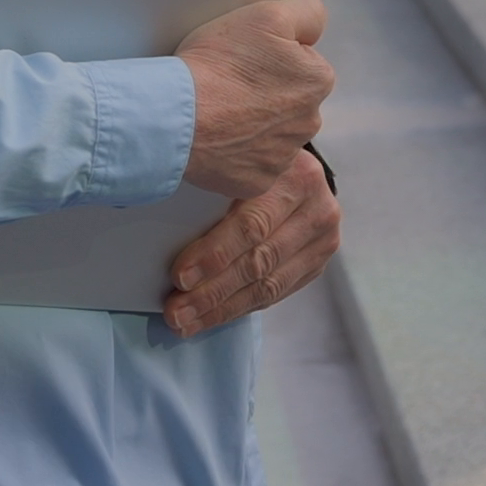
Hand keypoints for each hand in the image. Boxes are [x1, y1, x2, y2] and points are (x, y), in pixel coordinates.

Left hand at [166, 146, 338, 337]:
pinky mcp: (318, 261)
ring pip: (269, 285)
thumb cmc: (251, 163)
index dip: (214, 255)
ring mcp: (323, 238)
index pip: (251, 225)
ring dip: (223, 308)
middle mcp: (318, 208)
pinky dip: (240, 307)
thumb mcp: (237, 163)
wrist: (293, 166)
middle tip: (176, 311)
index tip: (179, 277)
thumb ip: (213, 187)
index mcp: (295, 175)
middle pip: (260, 261)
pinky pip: (276, 293)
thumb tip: (162, 227)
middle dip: (213, 292)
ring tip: (186, 322)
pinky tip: (211, 316)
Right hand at [178, 0, 330, 199]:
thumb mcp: (268, 15)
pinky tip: (217, 137)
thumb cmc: (217, 66)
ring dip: (252, 122)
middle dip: (266, 91)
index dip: (273, 54)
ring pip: (271, 132)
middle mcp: (308, 122)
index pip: (303, 60)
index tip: (248, 57)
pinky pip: (252, 162)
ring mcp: (283, 155)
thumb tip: (315, 22)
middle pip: (289, 98)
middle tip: (230, 82)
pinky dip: (237, 152)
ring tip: (219, 110)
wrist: (175, 117)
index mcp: (317, 81)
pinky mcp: (257, 181)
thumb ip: (306, 13)